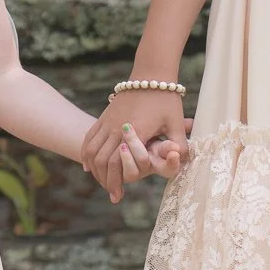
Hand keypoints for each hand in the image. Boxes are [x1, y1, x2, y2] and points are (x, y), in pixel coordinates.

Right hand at [81, 89, 189, 203]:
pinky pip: (90, 137)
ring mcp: (108, 120)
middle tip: (111, 193)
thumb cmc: (166, 98)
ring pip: (92, 149)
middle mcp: (117, 127)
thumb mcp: (177, 122)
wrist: (151, 73)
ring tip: (101, 180)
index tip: (118, 196)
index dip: (116, 182)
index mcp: (134, 131)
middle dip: (105, 179)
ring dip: (94, 168)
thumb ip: (180, 144)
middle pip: (102, 160)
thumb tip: (183, 162)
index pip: (117, 163)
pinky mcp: (105, 115)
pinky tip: (88, 164)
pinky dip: (87, 152)